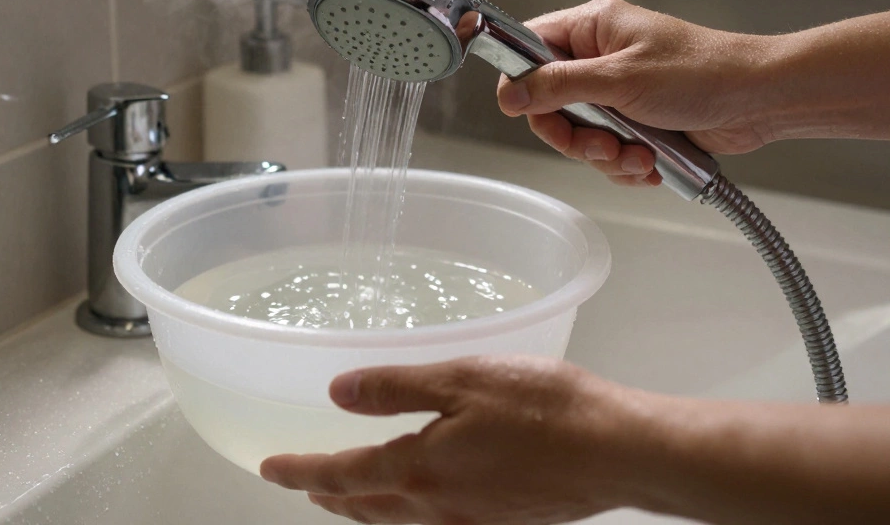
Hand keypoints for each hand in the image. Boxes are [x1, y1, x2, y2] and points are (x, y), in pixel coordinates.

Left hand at [260, 356, 656, 524]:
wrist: (620, 451)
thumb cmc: (547, 408)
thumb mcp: (462, 378)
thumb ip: (395, 387)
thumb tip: (337, 393)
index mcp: (421, 469)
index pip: (342, 475)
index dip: (300, 472)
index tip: (269, 468)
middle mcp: (438, 507)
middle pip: (365, 508)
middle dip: (327, 495)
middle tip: (302, 482)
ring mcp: (470, 520)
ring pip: (397, 522)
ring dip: (363, 509)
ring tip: (346, 495)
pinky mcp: (500, 521)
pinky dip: (405, 515)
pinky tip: (417, 502)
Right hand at [495, 0, 781, 186]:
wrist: (760, 101)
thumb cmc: (704, 72)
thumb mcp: (621, 79)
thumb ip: (560, 86)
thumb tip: (510, 94)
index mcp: (592, 29)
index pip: (530, 49)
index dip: (522, 83)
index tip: (525, 110)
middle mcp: (600, 59)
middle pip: (550, 104)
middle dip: (574, 136)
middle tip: (600, 144)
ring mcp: (618, 93)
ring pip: (580, 135)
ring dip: (605, 156)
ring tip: (637, 156)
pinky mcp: (636, 123)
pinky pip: (608, 152)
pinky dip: (626, 165)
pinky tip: (650, 163)